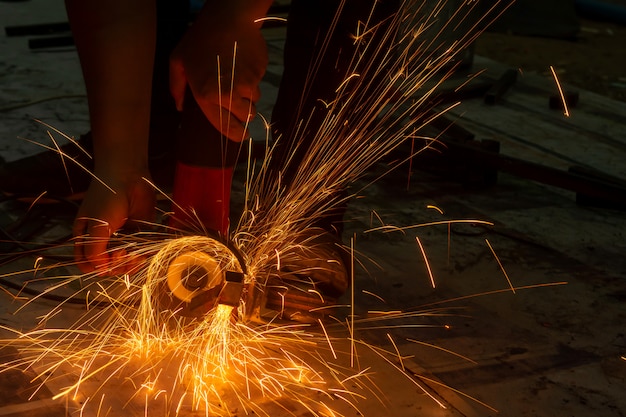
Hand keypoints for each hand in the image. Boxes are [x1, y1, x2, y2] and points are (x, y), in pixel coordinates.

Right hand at [73, 169, 154, 273]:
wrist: (129, 178)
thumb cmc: (107, 197)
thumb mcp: (96, 225)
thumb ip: (95, 251)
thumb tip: (100, 271)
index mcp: (87, 238)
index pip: (88, 265)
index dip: (96, 268)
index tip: (106, 260)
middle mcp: (105, 241)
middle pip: (108, 268)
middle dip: (115, 265)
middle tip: (120, 251)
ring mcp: (123, 239)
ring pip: (125, 264)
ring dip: (129, 263)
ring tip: (132, 252)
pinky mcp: (139, 236)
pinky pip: (140, 255)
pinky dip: (141, 257)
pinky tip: (141, 251)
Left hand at [169, 3, 268, 141]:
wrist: (228, 19)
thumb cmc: (199, 40)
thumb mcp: (178, 60)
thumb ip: (176, 87)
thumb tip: (180, 108)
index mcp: (207, 96)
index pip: (225, 126)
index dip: (235, 135)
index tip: (241, 136)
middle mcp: (229, 95)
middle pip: (246, 116)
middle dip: (243, 112)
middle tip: (238, 102)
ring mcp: (247, 84)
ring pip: (254, 100)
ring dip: (249, 95)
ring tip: (238, 77)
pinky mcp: (260, 74)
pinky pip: (259, 83)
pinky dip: (254, 78)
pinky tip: (244, 64)